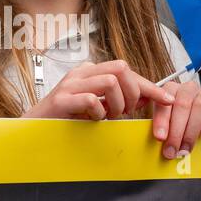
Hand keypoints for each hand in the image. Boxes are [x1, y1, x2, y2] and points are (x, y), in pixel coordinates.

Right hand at [22, 60, 173, 120]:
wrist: (33, 131)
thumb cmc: (66, 121)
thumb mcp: (98, 108)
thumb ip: (119, 100)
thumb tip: (149, 97)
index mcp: (90, 72)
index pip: (126, 70)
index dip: (149, 85)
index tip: (167, 99)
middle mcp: (81, 73)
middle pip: (121, 68)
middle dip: (132, 93)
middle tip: (126, 112)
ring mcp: (70, 85)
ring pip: (110, 81)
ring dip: (117, 104)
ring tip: (109, 117)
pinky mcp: (61, 100)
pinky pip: (91, 100)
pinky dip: (98, 113)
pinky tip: (94, 121)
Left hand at [152, 80, 200, 158]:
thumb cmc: (181, 125)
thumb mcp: (168, 125)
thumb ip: (162, 130)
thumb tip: (155, 145)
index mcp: (170, 90)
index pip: (163, 101)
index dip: (161, 120)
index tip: (160, 138)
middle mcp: (189, 89)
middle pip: (182, 104)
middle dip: (176, 131)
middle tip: (172, 151)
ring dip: (192, 130)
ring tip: (186, 148)